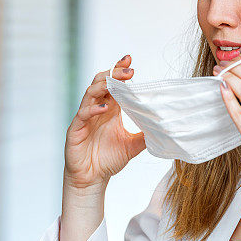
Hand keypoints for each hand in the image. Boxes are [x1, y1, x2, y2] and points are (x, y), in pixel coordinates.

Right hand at [63, 55, 145, 190]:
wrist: (92, 179)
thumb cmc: (108, 159)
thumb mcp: (132, 145)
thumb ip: (145, 135)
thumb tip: (165, 127)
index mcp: (109, 109)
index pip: (114, 84)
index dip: (119, 71)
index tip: (130, 61)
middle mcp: (96, 109)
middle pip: (101, 82)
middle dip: (113, 73)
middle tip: (128, 69)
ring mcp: (85, 117)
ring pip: (90, 93)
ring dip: (103, 86)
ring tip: (116, 81)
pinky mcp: (76, 129)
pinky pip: (83, 114)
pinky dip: (93, 109)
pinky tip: (104, 108)